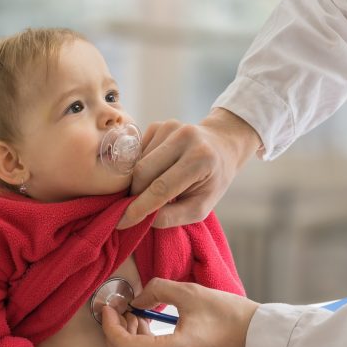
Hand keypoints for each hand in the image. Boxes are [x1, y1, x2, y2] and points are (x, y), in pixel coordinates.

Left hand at [102, 278, 258, 346]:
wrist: (257, 335)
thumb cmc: (228, 312)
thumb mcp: (190, 292)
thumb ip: (158, 290)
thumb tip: (138, 297)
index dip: (110, 327)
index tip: (108, 308)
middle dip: (113, 338)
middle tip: (116, 313)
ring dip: (127, 342)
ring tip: (135, 313)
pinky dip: (142, 346)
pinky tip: (148, 323)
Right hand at [118, 108, 260, 227]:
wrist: (222, 146)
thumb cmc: (213, 180)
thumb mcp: (202, 206)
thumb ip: (172, 216)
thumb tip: (140, 218)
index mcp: (200, 158)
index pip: (162, 187)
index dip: (140, 206)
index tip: (123, 221)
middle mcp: (185, 137)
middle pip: (144, 171)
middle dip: (135, 193)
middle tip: (137, 206)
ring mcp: (170, 126)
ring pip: (138, 161)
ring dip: (137, 180)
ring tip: (152, 189)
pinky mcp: (159, 124)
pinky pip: (139, 151)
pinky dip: (140, 166)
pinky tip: (156, 171)